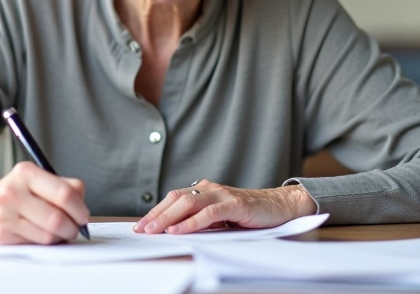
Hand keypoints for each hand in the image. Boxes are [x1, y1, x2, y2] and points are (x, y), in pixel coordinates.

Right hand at [0, 161, 88, 244]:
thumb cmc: (16, 193)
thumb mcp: (36, 179)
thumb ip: (64, 186)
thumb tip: (81, 203)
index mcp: (26, 173)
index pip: (63, 193)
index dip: (79, 208)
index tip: (83, 215)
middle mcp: (13, 192)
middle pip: (57, 218)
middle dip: (72, 227)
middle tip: (75, 227)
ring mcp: (5, 214)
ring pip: (48, 235)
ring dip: (60, 237)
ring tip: (58, 231)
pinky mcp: (1, 234)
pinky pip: (35, 244)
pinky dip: (44, 242)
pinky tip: (41, 234)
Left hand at [133, 180, 316, 234]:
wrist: (279, 206)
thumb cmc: (248, 214)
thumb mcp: (219, 219)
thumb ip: (200, 220)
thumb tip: (173, 231)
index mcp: (204, 190)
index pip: (174, 199)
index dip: (156, 212)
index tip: (140, 225)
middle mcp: (210, 188)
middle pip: (176, 199)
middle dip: (156, 215)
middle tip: (141, 229)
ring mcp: (222, 194)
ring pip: (188, 203)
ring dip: (168, 218)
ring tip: (154, 230)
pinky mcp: (235, 203)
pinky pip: (209, 213)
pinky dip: (191, 222)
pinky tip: (179, 230)